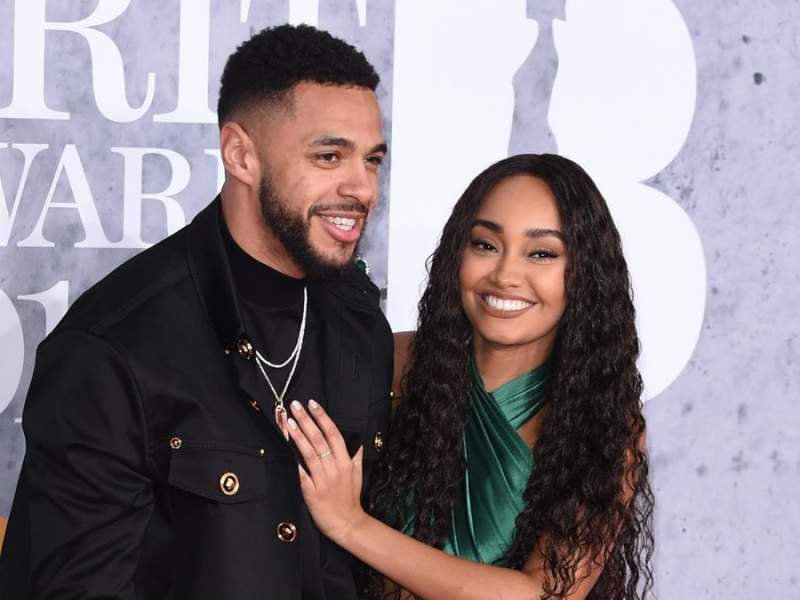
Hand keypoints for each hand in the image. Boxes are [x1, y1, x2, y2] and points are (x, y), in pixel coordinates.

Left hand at [287, 399, 367, 542]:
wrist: (346, 523)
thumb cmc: (350, 498)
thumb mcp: (358, 475)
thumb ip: (356, 457)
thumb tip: (358, 442)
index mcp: (346, 462)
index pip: (333, 433)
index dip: (322, 417)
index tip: (312, 404)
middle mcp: (334, 468)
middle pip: (319, 439)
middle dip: (306, 420)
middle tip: (295, 405)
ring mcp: (323, 479)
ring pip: (309, 453)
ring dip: (298, 436)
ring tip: (289, 421)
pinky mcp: (311, 492)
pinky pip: (301, 473)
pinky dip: (294, 461)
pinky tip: (286, 449)